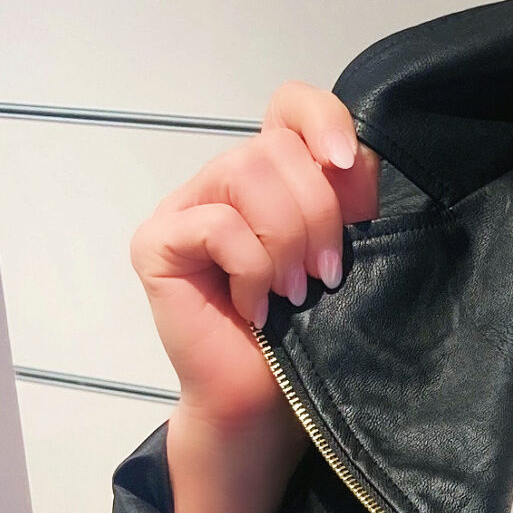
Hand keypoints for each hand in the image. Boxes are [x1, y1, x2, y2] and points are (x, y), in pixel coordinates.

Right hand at [129, 83, 378, 512]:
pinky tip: (257, 307)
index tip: (347, 165)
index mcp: (271, 176)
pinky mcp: (156, 243)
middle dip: (316, 212)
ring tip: (297, 292)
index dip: (322, 119)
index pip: (289, 106)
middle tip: (326, 274)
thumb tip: (356, 158)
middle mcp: (221, 182)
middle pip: (272, 147)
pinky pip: (216, 225)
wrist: (265, 406)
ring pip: (244, 174)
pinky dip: (251, 266)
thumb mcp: (342, 254)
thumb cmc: (306, 336)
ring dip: (286, 238)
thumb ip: (348, 200)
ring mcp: (183, 209)